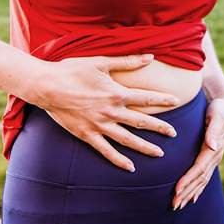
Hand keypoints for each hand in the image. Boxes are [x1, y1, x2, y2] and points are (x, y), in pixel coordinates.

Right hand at [37, 54, 180, 171]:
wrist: (46, 86)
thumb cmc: (72, 70)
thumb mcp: (101, 62)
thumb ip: (127, 61)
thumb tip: (150, 56)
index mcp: (116, 93)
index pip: (146, 98)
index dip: (163, 99)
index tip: (177, 100)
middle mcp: (111, 112)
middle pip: (141, 122)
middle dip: (160, 128)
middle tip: (174, 134)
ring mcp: (99, 126)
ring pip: (127, 140)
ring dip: (145, 147)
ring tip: (160, 153)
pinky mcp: (87, 135)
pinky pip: (106, 151)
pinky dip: (119, 160)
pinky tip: (131, 167)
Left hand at [172, 94, 223, 209]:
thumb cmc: (219, 109)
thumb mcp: (217, 116)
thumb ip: (214, 131)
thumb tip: (213, 146)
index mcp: (214, 149)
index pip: (199, 169)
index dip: (188, 180)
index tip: (176, 190)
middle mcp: (215, 156)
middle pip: (200, 179)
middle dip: (187, 192)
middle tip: (174, 204)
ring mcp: (215, 158)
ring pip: (202, 180)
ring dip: (190, 193)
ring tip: (179, 205)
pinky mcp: (211, 157)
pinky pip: (204, 176)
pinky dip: (198, 188)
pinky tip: (192, 197)